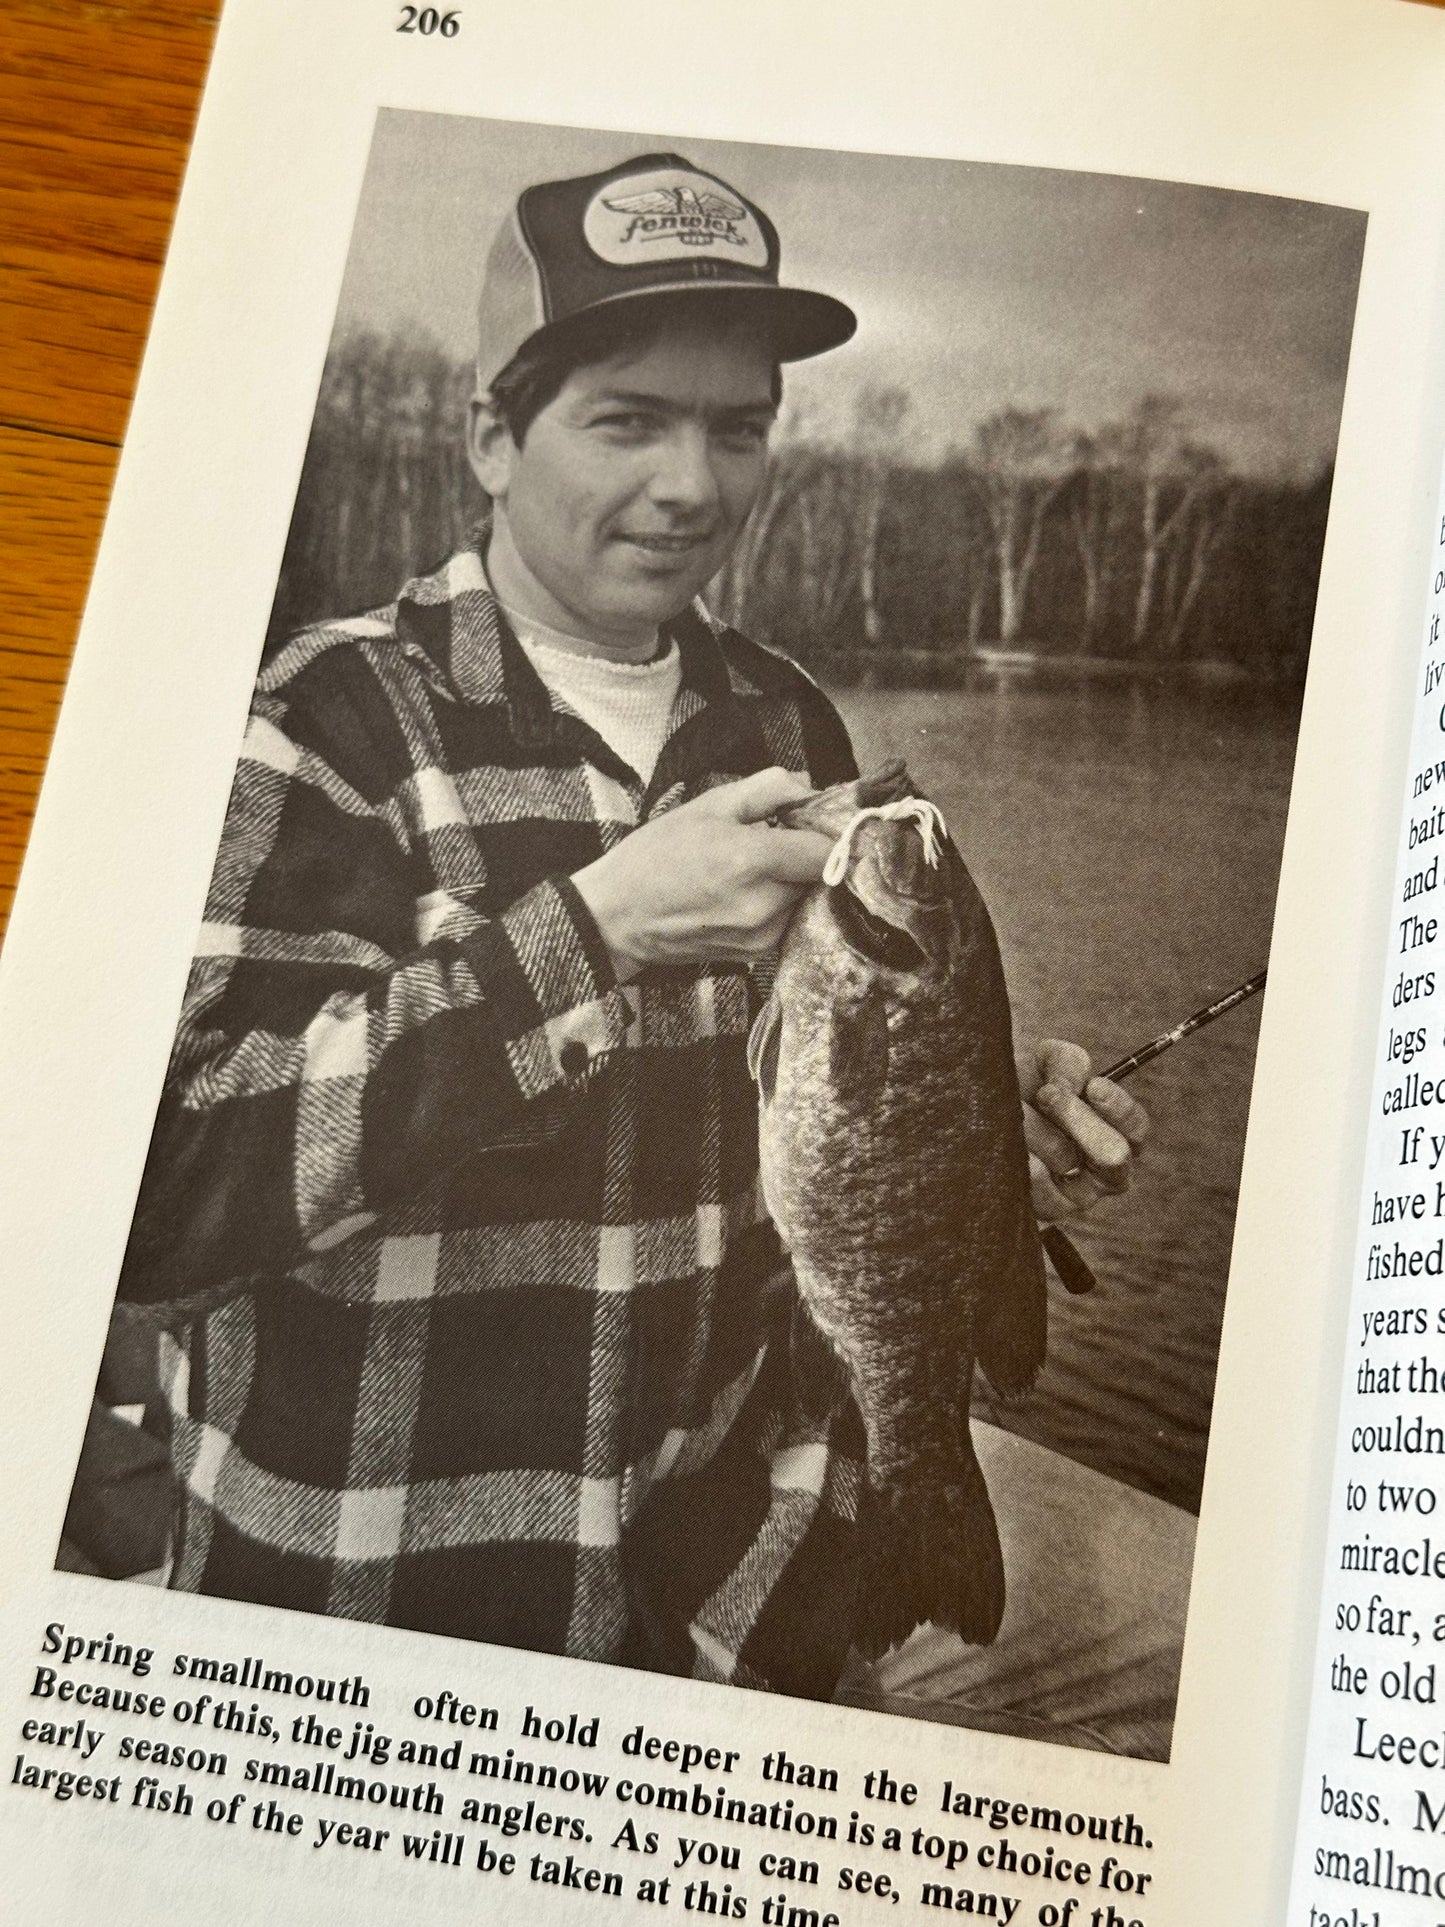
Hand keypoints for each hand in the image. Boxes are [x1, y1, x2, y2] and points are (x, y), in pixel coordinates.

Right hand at [572, 768, 836, 979]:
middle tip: (775, 839)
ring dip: (791, 881)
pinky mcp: (756, 954)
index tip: (815, 822)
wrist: (616, 918)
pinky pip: (786, 921)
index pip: (827, 852)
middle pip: (819, 876)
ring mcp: (762, 935)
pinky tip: (742, 893)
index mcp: (752, 861)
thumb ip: (767, 789)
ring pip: (803, 899)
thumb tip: (809, 787)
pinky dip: (776, 904)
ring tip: (751, 868)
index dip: (828, 832)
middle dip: (805, 855)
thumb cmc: (654, 857)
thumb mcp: (707, 806)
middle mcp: (764, 905)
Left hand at [1017, 1038, 1149, 1223]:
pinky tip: (1007, 1142)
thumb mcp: (1048, 1061)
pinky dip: (1021, 1156)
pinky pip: (1038, 1183)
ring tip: (1013, 1109)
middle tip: (1046, 1094)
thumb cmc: (1026, 1086)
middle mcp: (1106, 1171)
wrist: (982, 1113)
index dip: (1119, 1108)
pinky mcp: (1049, 1209)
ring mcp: (1080, 1195)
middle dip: (1076, 1117)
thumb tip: (1068, 1087)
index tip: (1092, 1086)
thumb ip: (1068, 1064)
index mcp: (1117, 1133)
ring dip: (1035, 1127)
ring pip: (1066, 1160)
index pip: (1136, 1128)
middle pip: (1112, 1153)